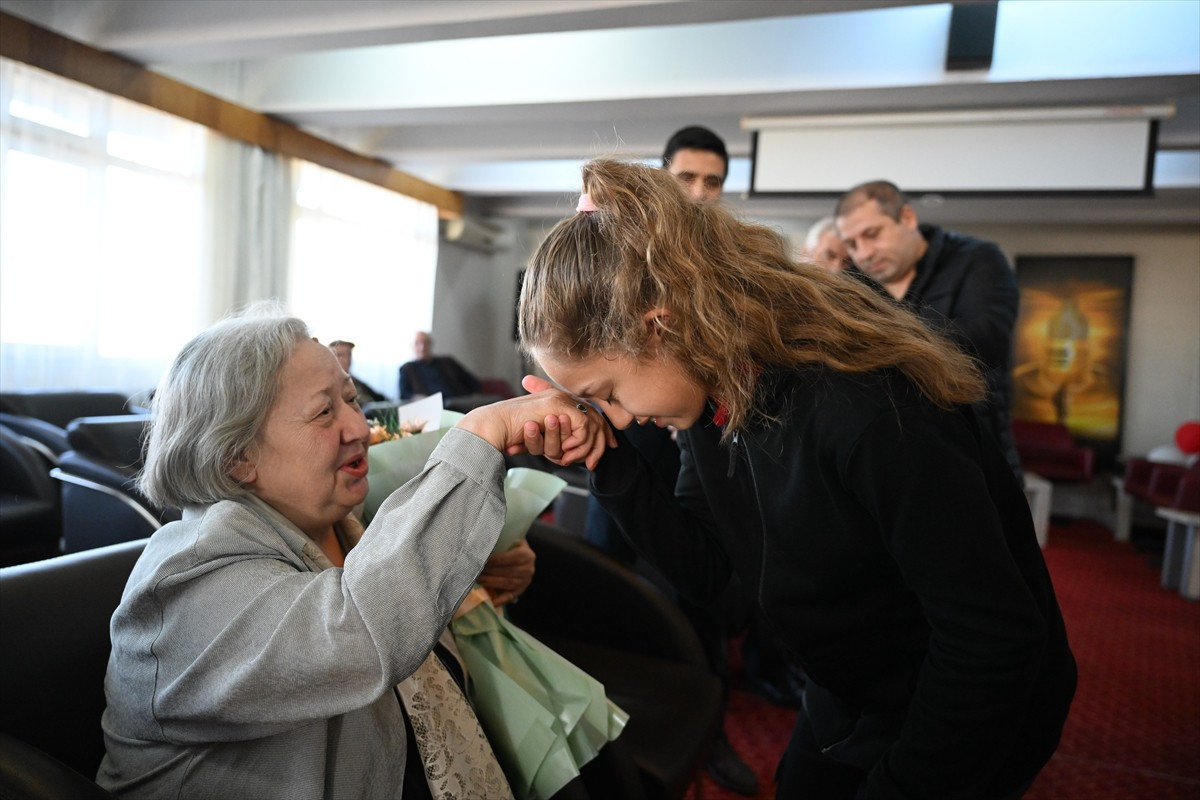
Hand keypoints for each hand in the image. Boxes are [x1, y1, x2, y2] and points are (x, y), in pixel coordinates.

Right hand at [455, 384, 609, 468]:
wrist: (496, 424)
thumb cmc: (510, 431)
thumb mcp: (537, 437)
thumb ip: (551, 439)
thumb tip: (564, 455)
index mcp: (558, 402)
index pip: (588, 417)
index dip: (598, 434)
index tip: (603, 450)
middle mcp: (563, 398)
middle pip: (596, 420)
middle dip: (598, 444)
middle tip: (592, 463)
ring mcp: (562, 400)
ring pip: (590, 427)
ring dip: (582, 449)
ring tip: (568, 460)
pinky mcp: (560, 407)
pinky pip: (582, 429)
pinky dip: (577, 444)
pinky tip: (564, 454)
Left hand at [477, 539, 535, 606]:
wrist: (522, 555)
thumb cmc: (512, 546)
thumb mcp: (511, 540)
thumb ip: (501, 540)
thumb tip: (483, 542)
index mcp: (527, 554)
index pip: (507, 558)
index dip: (493, 560)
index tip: (480, 559)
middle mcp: (528, 569)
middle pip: (505, 572)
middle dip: (489, 572)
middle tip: (474, 570)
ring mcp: (525, 581)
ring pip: (506, 583)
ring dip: (490, 582)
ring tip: (477, 579)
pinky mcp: (520, 591)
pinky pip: (509, 596)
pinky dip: (500, 600)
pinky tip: (491, 600)